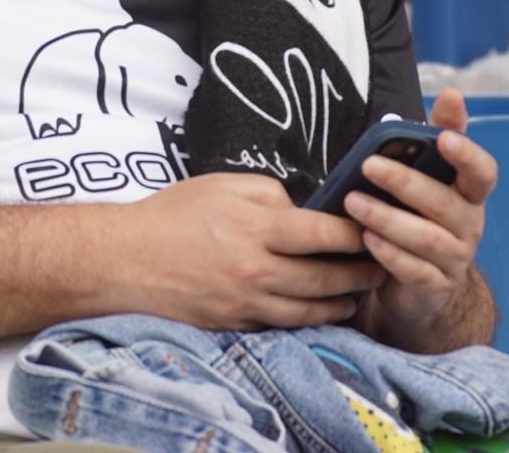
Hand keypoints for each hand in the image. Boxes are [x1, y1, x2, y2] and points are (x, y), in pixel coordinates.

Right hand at [109, 172, 389, 330]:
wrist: (126, 260)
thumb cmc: (173, 215)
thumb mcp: (223, 185)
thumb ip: (271, 194)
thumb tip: (303, 210)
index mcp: (257, 228)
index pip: (325, 232)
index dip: (357, 232)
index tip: (375, 226)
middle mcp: (258, 271)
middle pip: (327, 278)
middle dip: (361, 272)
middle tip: (381, 265)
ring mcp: (247, 303)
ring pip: (312, 310)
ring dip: (342, 302)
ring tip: (358, 293)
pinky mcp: (236, 324)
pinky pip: (284, 324)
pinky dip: (309, 318)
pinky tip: (321, 309)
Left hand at [344, 89, 496, 347]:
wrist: (422, 286)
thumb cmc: (420, 216)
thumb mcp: (428, 177)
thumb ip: (436, 137)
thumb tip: (451, 93)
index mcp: (469, 194)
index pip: (482, 172)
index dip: (466, 155)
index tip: (444, 138)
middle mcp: (469, 225)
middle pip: (443, 202)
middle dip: (405, 181)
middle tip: (368, 165)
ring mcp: (454, 259)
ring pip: (425, 237)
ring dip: (387, 218)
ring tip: (353, 203)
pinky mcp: (434, 287)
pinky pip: (414, 270)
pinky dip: (389, 254)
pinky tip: (366, 240)